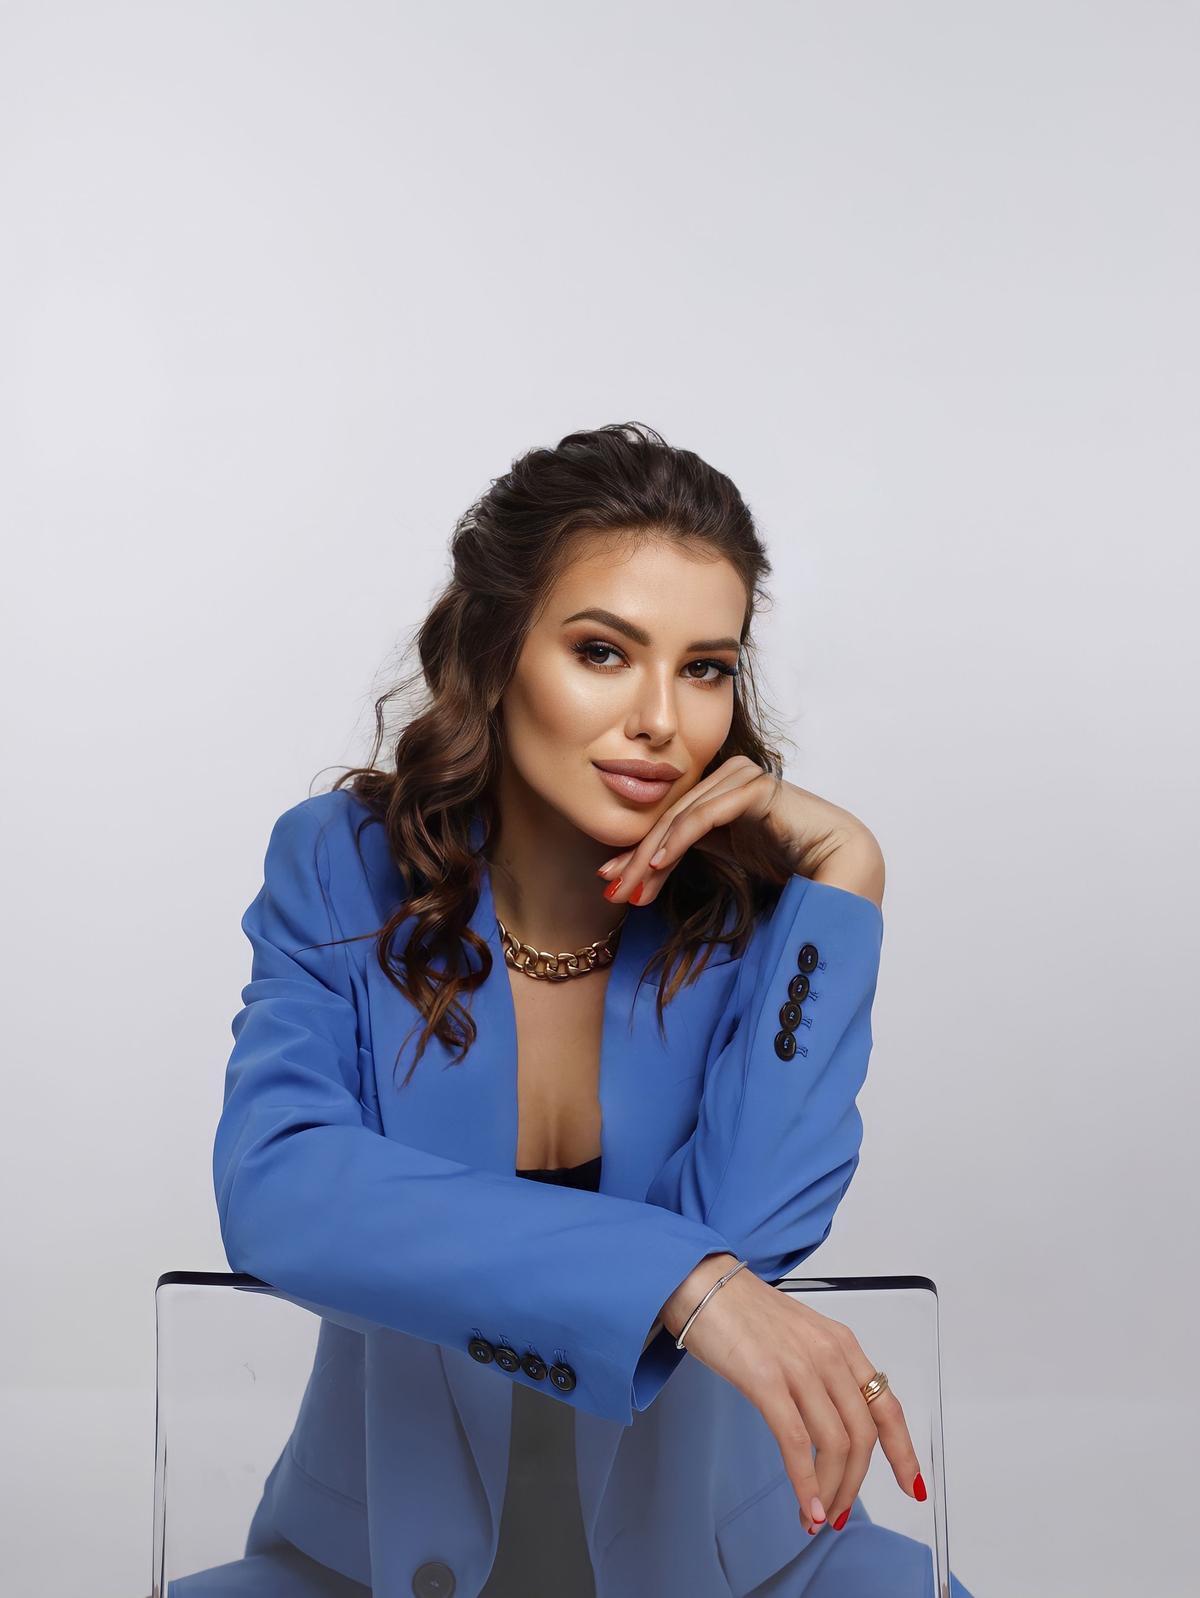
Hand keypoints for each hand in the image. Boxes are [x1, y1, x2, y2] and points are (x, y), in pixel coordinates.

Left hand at [596, 757, 882, 906]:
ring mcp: (741, 777)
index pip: (668, 819)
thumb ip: (687, 853)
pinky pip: (705, 815)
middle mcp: (728, 776)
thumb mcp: (725, 857)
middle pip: (669, 816)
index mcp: (720, 788)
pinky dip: (677, 840)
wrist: (839, 867)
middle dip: (637, 857)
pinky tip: (657, 864)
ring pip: (682, 816)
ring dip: (652, 854)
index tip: (610, 881)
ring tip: (632, 886)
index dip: (637, 851)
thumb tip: (636, 869)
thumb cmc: (789, 864)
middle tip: (613, 888)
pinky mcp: (754, 786)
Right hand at [660, 1254, 924, 1535]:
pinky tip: (804, 1504)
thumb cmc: (744, 1312)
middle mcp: (830, 1355)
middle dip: (855, 1484)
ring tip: (816, 1515)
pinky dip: (805, 1481)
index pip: (887, 1406)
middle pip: (863, 1435)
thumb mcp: (800, 1336)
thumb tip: (832, 1425)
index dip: (903, 1452)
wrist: (702, 1283)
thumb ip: (822, 1373)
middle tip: (838, 1512)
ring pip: (835, 1445)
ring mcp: (800, 1366)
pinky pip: (797, 1442)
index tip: (910, 1485)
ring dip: (830, 1491)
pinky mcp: (766, 1379)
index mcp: (842, 1344)